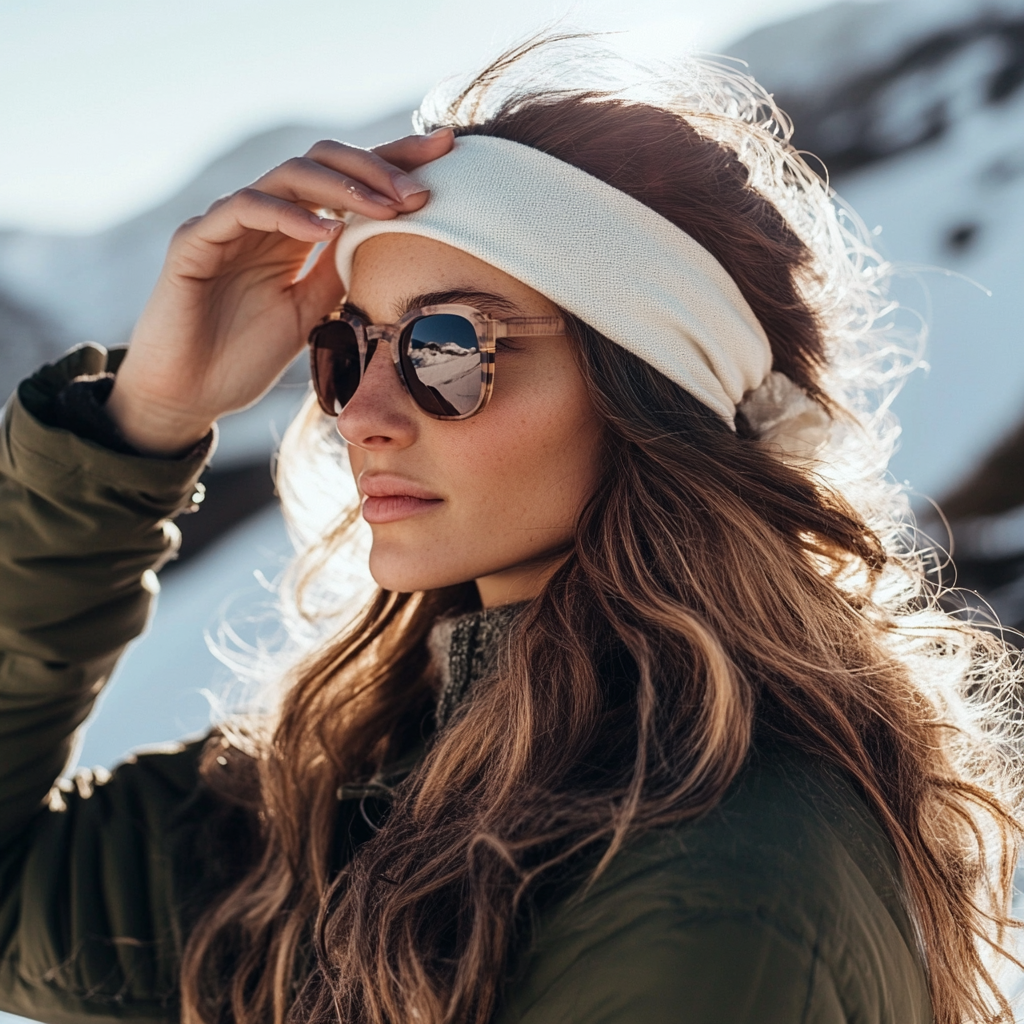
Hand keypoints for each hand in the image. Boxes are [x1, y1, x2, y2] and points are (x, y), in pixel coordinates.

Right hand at [105, 129, 454, 454]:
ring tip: (387, 208)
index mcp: (294, 231)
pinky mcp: (195, 241)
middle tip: (420, 191)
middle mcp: (264, 217)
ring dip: (344, 187)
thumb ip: (339, 275)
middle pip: (324, 162)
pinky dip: (289, 216)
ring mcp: (228, 224)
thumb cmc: (245, 356)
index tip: (448, 152)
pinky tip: (327, 232)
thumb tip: (392, 247)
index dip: (395, 161)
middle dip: (378, 167)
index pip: (348, 181)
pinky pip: (245, 209)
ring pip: (290, 175)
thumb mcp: (311, 313)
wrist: (187, 396)